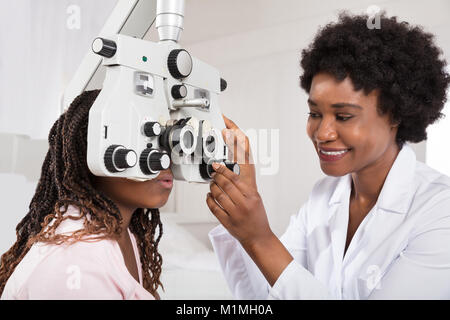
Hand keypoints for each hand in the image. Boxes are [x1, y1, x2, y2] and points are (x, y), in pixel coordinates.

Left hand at [206, 115, 273, 247]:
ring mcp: (237, 210)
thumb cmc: (255, 215)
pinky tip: (212, 197)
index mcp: (253, 190)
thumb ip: (243, 181)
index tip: (227, 130)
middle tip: (215, 169)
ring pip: (218, 190)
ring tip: (215, 186)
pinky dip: (209, 199)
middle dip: (218, 172)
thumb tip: (226, 166)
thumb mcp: (254, 194)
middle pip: (227, 176)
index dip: (235, 143)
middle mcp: (246, 199)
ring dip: (213, 186)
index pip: (245, 161)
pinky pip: (212, 205)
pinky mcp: (228, 220)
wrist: (258, 238)